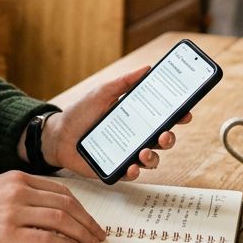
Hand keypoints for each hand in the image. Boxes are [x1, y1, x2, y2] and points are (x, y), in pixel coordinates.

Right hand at [0, 171, 106, 242]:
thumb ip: (21, 194)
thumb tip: (50, 211)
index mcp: (18, 178)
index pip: (61, 191)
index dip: (81, 208)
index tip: (90, 220)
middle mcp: (18, 190)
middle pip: (66, 205)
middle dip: (87, 222)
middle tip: (98, 235)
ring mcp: (13, 211)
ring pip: (61, 220)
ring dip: (81, 234)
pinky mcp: (7, 233)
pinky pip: (46, 239)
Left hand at [39, 66, 191, 181]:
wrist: (58, 135)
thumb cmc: (80, 113)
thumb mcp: (101, 93)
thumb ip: (123, 82)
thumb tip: (147, 68)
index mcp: (135, 117)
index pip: (162, 117)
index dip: (177, 117)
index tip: (185, 114)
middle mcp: (135, 136)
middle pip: (162, 140)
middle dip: (169, 139)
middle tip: (164, 135)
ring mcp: (127, 153)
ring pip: (151, 159)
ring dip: (153, 157)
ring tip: (143, 152)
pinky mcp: (116, 168)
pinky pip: (131, 173)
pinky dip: (134, 171)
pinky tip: (132, 167)